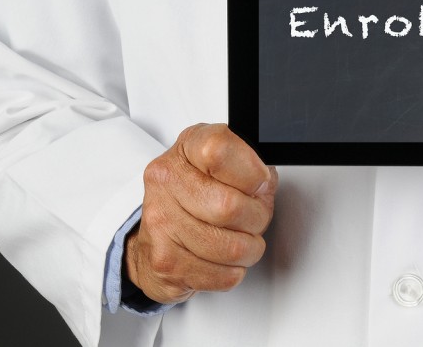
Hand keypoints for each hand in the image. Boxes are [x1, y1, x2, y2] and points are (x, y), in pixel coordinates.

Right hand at [125, 124, 277, 303]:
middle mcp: (167, 180)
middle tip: (255, 218)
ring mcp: (161, 222)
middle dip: (257, 218)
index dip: (252, 173)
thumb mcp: (227, 161)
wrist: (155, 230)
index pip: (219, 151)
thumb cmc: (199, 193)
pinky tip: (224, 259)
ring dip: (250, 249)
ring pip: (231, 247)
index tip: (259, 185)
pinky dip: (234, 272)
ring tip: (243, 240)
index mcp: (188, 147)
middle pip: (229, 207)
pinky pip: (221, 275)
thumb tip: (266, 186)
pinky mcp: (164, 261)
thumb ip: (251, 165)